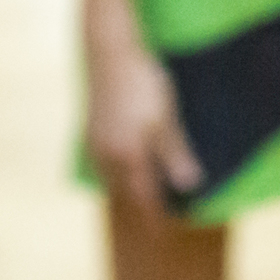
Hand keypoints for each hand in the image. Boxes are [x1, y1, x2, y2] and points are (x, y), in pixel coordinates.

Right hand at [84, 32, 203, 211]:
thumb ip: (175, 155)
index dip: (155, 215)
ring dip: (124, 187)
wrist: (110, 49)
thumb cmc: (143, 83)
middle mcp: (108, 153)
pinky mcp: (90, 123)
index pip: (144, 196)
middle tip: (153, 215)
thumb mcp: (166, 119)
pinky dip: (112, 169)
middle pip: (124, 190)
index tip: (164, 231)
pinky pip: (101, 159)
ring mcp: (96, 138)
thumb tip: (189, 187)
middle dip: (138, 203)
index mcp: (128, 156)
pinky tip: (118, 161)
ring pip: (110, 175)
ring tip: (137, 192)